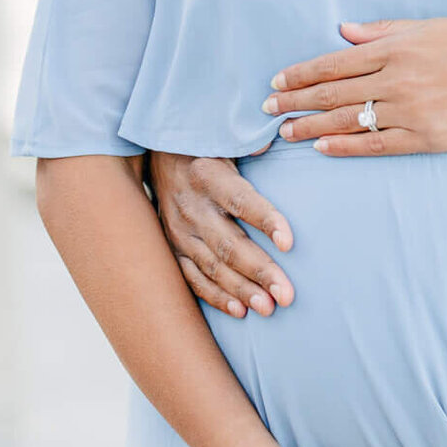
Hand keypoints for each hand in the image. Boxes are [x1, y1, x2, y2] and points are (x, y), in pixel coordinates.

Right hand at [149, 151, 293, 319]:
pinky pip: (192, 277)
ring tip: (269, 308)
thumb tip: (273, 140)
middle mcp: (192, 207)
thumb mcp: (225, 135)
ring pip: (212, 266)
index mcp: (209, 175)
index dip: (266, 221)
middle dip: (260, 272)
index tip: (290, 243)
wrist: (156, 155)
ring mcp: (178, 231)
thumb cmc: (206, 146)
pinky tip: (239, 310)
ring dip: (241, 290)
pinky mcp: (172, 248)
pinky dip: (215, 296)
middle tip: (286, 295)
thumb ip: (249, 140)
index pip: (241, 201)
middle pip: (229, 244)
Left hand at [266, 20, 446, 156]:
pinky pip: (376, 144)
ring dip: (310, 127)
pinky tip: (323, 148)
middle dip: (294, 100)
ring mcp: (411, 109)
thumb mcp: (432, 28)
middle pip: (332, 93)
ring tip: (285, 132)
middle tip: (266, 108)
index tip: (277, 81)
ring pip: (347, 120)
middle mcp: (398, 77)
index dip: (302, 73)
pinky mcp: (427, 137)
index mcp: (398, 47)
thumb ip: (385, 31)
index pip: (335, 62)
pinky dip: (345, 147)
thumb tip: (344, 30)